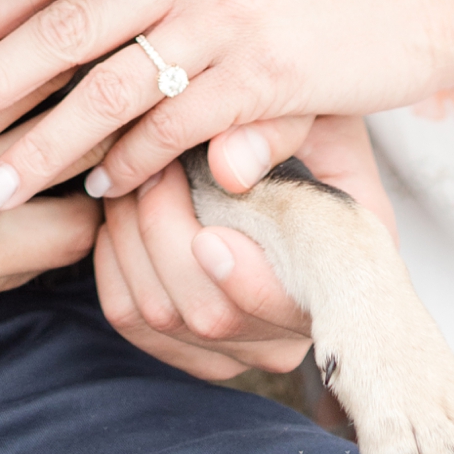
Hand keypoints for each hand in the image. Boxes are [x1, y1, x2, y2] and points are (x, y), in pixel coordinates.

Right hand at [0, 0, 100, 419]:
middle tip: (121, 12)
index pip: (16, 50)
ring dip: (101, 142)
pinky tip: (76, 180)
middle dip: (99, 59)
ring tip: (113, 95)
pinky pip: (56, 253)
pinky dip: (78, 211)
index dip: (58, 2)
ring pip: (84, 190)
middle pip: (66, 111)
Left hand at [94, 116, 394, 381]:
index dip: (247, 284)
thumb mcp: (305, 109)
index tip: (208, 237)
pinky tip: (123, 209)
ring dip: (131, 236)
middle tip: (155, 164)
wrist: (270, 126)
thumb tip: (228, 169)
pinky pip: (127, 314)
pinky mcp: (185, 344)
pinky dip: (111, 257)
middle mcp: (292, 328)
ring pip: (158, 315)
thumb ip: (274, 130)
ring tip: (137, 173)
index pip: (293, 310)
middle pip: (210, 315)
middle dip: (165, 231)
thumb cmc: (295, 113)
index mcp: (343, 275)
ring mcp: (238, 345)